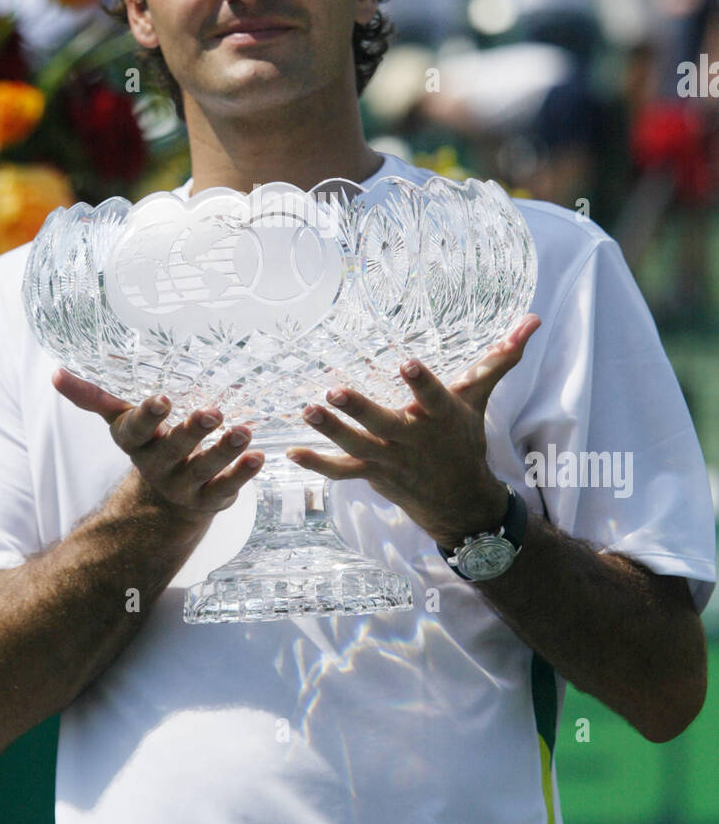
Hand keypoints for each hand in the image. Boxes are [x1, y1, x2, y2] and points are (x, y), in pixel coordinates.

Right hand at [52, 369, 264, 522]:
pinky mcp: (211, 499)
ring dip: (224, 450)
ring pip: (205, 469)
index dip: (148, 416)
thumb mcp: (122, 420)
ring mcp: (185, 485)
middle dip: (191, 432)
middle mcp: (158, 466)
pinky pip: (228, 488)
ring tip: (244, 431)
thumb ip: (94, 397)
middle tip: (212, 412)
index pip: (136, 430)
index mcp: (136, 443)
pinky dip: (244, 473)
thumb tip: (55, 373)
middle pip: (173, 450)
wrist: (164, 501)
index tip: (163, 399)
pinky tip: (259, 456)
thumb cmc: (148, 443)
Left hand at [285, 315, 541, 544]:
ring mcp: (390, 460)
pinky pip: (342, 473)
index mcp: (441, 417)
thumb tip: (532, 320)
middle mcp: (413, 440)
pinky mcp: (372, 474)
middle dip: (360, 409)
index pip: (433, 397)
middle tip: (335, 390)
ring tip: (307, 410)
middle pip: (384, 424)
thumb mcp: (481, 399)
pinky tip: (291, 453)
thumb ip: (500, 358)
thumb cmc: (465, 440)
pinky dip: (317, 465)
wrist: (460, 503)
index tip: (406, 363)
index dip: (421, 382)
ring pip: (356, 447)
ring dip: (330, 430)